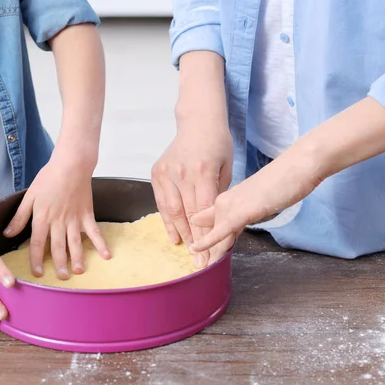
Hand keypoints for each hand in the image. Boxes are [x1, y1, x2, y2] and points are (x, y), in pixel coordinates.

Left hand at [3, 153, 110, 278]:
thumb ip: (20, 217)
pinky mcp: (87, 215)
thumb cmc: (48, 178)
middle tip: (61, 278)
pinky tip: (106, 256)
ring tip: (78, 271)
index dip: (37, 259)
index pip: (38, 243)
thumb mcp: (30, 196)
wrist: (71, 164)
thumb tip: (8, 234)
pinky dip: (101, 244)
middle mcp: (59, 221)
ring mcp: (75, 219)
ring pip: (75, 243)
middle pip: (58, 247)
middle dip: (59, 264)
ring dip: (77, 258)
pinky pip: (95, 232)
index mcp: (43, 217)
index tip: (38, 273)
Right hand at [151, 121, 233, 266]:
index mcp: (202, 172)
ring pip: (171, 211)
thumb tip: (218, 222)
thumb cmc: (217, 143)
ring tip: (186, 250)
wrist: (198, 123)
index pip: (204, 212)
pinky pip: (161, 202)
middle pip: (187, 215)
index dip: (207, 236)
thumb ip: (220, 195)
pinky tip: (173, 234)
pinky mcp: (157, 173)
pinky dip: (166, 220)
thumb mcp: (227, 168)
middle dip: (194, 240)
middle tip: (199, 261)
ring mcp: (167, 173)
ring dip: (179, 232)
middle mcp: (182, 174)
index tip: (211, 253)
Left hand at [191, 148, 323, 252]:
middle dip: (204, 248)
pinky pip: (219, 231)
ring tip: (200, 266)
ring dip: (207, 251)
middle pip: (207, 230)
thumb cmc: (284, 181)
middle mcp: (224, 200)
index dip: (203, 237)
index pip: (208, 221)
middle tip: (199, 265)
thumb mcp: (259, 200)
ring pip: (212, 233)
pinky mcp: (240, 211)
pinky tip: (197, 249)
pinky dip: (208, 242)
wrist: (299, 166)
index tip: (198, 252)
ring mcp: (230, 205)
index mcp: (228, 198)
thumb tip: (239, 224)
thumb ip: (246, 212)